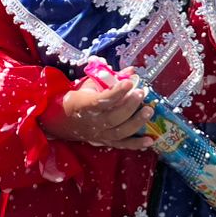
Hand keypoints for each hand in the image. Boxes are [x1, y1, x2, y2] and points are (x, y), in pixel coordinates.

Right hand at [39, 76, 153, 149]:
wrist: (65, 120)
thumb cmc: (80, 99)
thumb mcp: (91, 85)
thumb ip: (110, 78)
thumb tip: (131, 71)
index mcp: (85, 105)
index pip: (103, 100)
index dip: (117, 92)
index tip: (129, 82)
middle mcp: (93, 122)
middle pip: (113, 117)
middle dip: (130, 105)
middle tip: (141, 93)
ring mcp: (100, 134)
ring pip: (120, 132)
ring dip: (136, 122)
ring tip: (148, 110)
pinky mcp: (106, 142)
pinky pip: (122, 145)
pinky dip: (137, 144)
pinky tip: (150, 140)